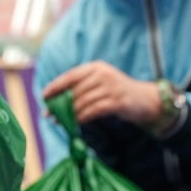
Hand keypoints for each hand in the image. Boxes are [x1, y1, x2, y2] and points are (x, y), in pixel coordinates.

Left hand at [41, 61, 161, 126]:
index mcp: (96, 67)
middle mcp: (103, 74)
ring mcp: (111, 87)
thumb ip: (81, 88)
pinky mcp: (117, 101)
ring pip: (82, 102)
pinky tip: (77, 122)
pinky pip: (93, 110)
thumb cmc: (117, 92)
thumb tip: (56, 101)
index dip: (55, 86)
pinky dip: (82, 117)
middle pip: (74, 91)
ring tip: (62, 121)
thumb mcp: (100, 83)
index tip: (44, 96)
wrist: (146, 100)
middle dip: (60, 104)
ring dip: (69, 114)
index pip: (70, 75)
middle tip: (50, 115)